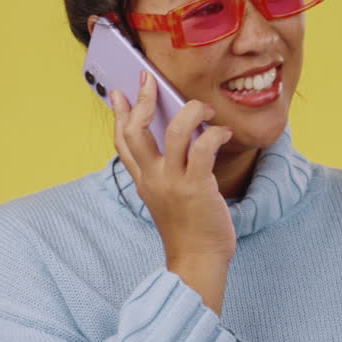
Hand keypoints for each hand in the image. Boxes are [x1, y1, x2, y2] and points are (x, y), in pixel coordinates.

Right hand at [110, 70, 237, 262]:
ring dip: (192, 111)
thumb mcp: (167, 197)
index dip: (120, 114)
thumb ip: (165, 171)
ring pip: (176, 131)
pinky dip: (214, 133)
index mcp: (144, 180)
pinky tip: (223, 131)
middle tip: (150, 80)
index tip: (119, 93)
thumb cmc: (189, 228)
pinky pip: (203, 147)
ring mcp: (173, 182)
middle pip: (137, 130)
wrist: (197, 261)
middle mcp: (153, 178)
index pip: (122, 141)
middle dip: (144, 99)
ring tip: (205, 109)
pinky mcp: (197, 187)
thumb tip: (179, 137)